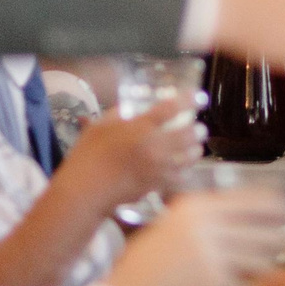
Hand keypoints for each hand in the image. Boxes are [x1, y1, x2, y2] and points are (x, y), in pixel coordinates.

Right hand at [58, 100, 200, 209]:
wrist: (85, 189)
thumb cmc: (88, 155)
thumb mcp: (100, 125)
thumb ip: (119, 114)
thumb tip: (131, 109)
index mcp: (140, 127)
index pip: (171, 108)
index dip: (188, 99)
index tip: (198, 96)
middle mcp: (154, 146)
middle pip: (188, 134)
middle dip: (197, 129)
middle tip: (199, 128)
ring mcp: (157, 168)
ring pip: (188, 157)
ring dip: (194, 150)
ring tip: (196, 147)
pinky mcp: (157, 185)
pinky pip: (180, 177)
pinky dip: (184, 171)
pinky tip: (183, 168)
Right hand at [106, 187, 284, 285]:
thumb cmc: (145, 267)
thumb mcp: (170, 229)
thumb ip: (203, 221)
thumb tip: (240, 218)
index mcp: (194, 206)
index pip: (247, 198)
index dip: (270, 203)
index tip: (282, 207)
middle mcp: (205, 224)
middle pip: (262, 222)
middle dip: (276, 231)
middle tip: (282, 237)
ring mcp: (212, 251)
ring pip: (261, 251)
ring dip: (267, 258)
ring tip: (263, 262)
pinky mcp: (216, 279)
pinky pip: (247, 276)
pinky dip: (250, 280)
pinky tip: (244, 282)